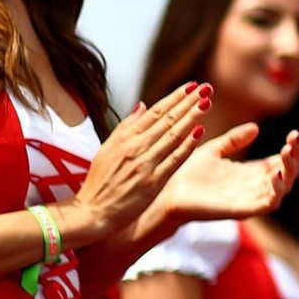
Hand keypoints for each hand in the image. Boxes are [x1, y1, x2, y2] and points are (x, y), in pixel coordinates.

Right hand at [63, 84, 210, 241]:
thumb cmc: (100, 181)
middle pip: (167, 119)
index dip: (175, 97)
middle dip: (189, 101)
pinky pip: (174, 159)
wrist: (91, 212)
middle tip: (207, 87)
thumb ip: (126, 126)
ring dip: (192, 117)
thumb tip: (142, 104)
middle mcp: (135, 147)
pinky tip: (200, 131)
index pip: (155, 112)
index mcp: (124, 137)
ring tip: (208, 102)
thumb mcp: (107, 149)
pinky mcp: (152, 182)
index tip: (192, 85)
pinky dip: (187, 145)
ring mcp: (145, 164)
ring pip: (173, 135)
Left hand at [147, 126, 298, 231]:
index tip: (298, 133)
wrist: (168, 192)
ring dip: (290, 169)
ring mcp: (251, 198)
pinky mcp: (243, 210)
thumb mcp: (214, 150)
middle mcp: (255, 186)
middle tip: (296, 138)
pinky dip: (277, 189)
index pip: (282, 161)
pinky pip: (269, 203)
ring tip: (288, 150)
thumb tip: (256, 128)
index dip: (293, 148)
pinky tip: (275, 173)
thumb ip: (234, 140)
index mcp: (251, 172)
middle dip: (296, 155)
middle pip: (288, 172)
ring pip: (284, 187)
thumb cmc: (187, 174)